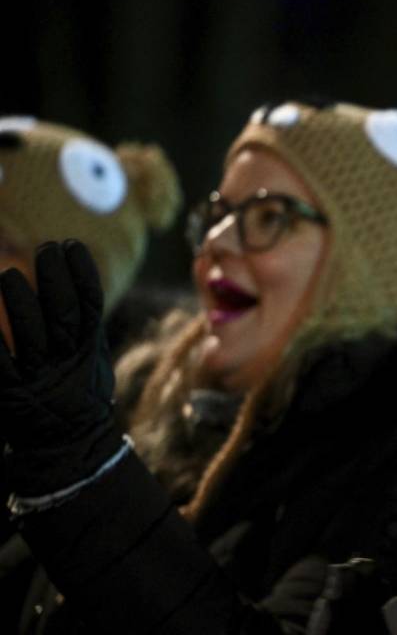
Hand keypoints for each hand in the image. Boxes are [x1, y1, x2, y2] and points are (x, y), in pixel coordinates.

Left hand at [0, 240, 118, 496]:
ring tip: (8, 276)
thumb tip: (74, 280)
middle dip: (53, 280)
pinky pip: (0, 361)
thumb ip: (85, 327)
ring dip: (22, 304)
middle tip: (45, 248)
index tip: (71, 246)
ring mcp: (38, 378)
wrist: (68, 445)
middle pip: (64, 315)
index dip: (81, 274)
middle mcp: (67, 362)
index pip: (89, 305)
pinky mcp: (9, 392)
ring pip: (32, 335)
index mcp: (88, 351)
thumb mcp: (92, 361)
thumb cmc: (78, 396)